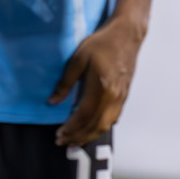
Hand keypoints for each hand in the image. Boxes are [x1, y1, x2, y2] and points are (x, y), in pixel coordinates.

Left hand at [49, 15, 145, 146]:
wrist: (127, 36)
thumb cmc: (100, 43)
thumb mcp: (77, 59)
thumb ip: (65, 82)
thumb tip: (52, 102)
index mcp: (101, 88)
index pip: (84, 116)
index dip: (71, 128)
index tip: (58, 135)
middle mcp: (113, 97)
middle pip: (95, 125)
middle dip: (79, 136)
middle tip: (63, 142)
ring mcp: (121, 98)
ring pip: (105, 124)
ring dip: (89, 135)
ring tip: (75, 140)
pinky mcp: (124, 96)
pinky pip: (112, 118)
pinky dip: (100, 127)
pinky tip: (91, 128)